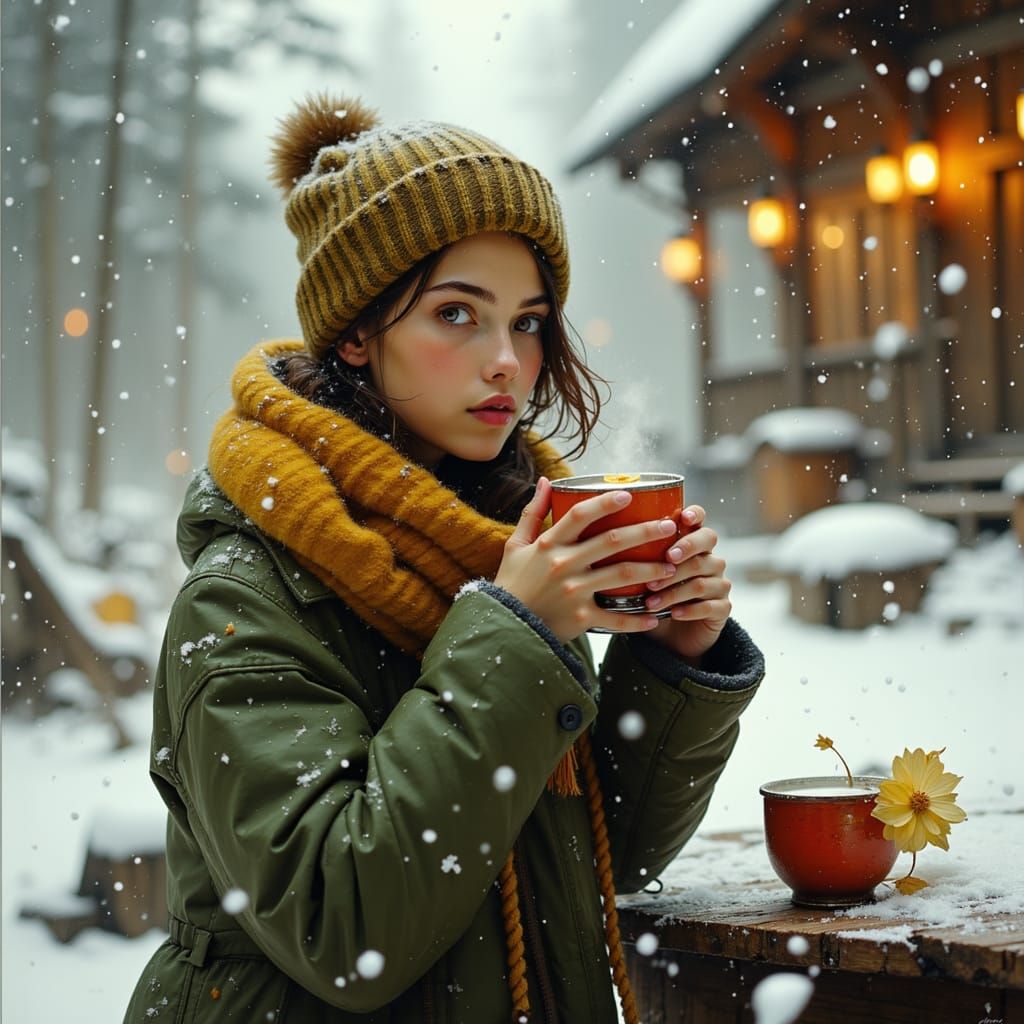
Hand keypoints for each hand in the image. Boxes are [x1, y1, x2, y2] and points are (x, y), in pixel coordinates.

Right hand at [494, 477, 678, 641]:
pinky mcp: (580, 618)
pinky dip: (637, 619)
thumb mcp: (515, 545)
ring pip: (621, 576)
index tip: (628, 495)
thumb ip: (532, 513)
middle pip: (611, 542)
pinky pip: (615, 618)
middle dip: (645, 532)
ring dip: (651, 570)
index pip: (580, 515)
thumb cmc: (511, 583)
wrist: (504, 626)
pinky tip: (655, 616)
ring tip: (671, 567)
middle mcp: (563, 565)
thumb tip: (546, 481)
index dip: (605, 503)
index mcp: (549, 544)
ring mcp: (573, 592)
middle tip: (669, 526)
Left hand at [641, 505, 731, 662]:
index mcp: (689, 544)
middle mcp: (708, 559)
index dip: (695, 514)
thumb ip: (630, 558)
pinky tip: (673, 613)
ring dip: (675, 589)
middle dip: (687, 548)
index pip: (699, 519)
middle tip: (668, 557)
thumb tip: (602, 540)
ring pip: (702, 579)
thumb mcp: (638, 577)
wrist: (669, 638)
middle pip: (708, 542)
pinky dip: (689, 609)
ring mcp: (718, 583)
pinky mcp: (722, 609)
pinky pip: (711, 606)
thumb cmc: (652, 599)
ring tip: (652, 600)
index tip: (682, 517)